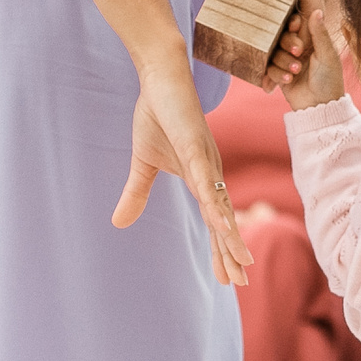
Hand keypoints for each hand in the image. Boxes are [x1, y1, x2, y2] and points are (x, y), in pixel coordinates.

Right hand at [115, 66, 254, 285]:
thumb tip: (118, 224)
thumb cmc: (157, 114)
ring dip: (230, 236)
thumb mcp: (143, 162)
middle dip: (232, 253)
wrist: (160, 77)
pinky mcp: (195, 146)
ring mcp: (205, 161)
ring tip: (242, 263)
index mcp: (200, 178)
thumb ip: (136, 193)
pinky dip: (214, 202)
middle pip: (223, 221)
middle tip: (242, 283)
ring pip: (220, 206)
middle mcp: (210, 174)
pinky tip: (222, 224)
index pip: (213, 222)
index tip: (228, 278)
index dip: (220, 249)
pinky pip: (205, 180)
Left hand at [211, 0, 341, 89]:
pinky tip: (292, 43)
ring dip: (304, 42)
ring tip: (286, 67)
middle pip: (314, 27)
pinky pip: (319, 10)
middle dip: (299, 52)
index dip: (296, 46)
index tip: (282, 66)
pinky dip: (306, 27)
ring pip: (318, 21)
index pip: (307, 20)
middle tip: (282, 75)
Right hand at [280, 9, 348, 113]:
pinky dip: (278, 74)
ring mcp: (287, 62)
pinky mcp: (279, 75)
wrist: (320, 107)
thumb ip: (320, 33)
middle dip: (288, 44)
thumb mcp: (327, 55)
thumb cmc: (329, 80)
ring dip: (284, 62)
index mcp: (310, 41)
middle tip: (298, 52)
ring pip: (274, 53)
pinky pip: (270, 69)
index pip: (296, 24)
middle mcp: (297, 49)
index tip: (296, 26)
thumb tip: (318, 10)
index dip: (293, 23)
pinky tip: (289, 80)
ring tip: (296, 72)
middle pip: (282, 37)